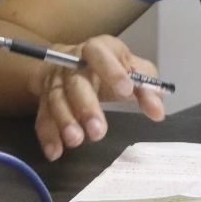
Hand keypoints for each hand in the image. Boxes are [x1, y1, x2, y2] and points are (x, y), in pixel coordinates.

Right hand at [30, 34, 165, 160]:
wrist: (71, 60)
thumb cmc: (110, 64)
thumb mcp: (134, 68)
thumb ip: (148, 88)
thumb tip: (157, 112)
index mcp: (96, 49)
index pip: (100, 54)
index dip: (112, 71)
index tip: (126, 90)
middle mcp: (72, 64)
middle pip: (76, 83)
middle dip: (86, 108)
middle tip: (98, 131)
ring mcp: (56, 82)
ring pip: (56, 101)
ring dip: (65, 122)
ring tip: (76, 141)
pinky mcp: (45, 101)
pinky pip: (43, 118)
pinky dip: (48, 136)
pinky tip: (56, 152)